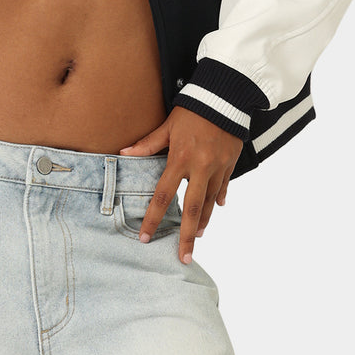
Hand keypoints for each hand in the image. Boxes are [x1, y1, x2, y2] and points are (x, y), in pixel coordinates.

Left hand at [119, 107, 244, 264]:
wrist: (226, 97)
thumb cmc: (193, 109)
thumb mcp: (168, 126)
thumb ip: (148, 144)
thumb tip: (124, 153)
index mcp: (180, 159)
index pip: (163, 195)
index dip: (154, 218)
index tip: (147, 238)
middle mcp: (200, 168)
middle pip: (192, 208)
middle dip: (187, 236)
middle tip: (184, 258)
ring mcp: (218, 168)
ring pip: (210, 202)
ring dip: (203, 221)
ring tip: (197, 236)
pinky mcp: (230, 164)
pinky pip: (223, 187)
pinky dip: (219, 199)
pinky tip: (216, 208)